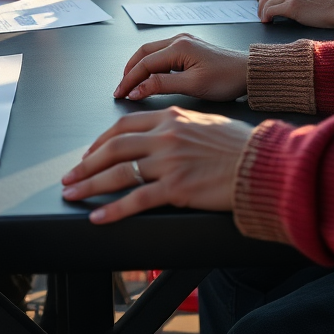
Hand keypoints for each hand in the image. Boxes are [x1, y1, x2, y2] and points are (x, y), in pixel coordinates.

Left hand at [60, 107, 253, 222]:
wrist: (263, 164)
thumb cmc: (239, 145)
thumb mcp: (204, 122)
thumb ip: (178, 125)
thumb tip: (160, 134)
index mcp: (171, 117)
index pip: (124, 125)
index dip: (101, 141)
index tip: (89, 154)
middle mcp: (165, 135)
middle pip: (114, 147)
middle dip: (86, 164)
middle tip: (69, 176)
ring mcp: (170, 161)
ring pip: (119, 172)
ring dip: (90, 185)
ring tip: (72, 194)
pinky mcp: (177, 187)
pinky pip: (137, 199)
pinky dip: (113, 210)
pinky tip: (98, 217)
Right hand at [113, 33, 247, 101]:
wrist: (250, 73)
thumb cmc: (226, 79)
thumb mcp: (193, 86)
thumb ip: (162, 85)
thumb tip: (137, 89)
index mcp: (178, 47)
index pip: (144, 63)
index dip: (130, 80)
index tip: (120, 94)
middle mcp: (178, 40)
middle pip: (144, 53)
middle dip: (129, 71)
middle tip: (120, 89)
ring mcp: (184, 42)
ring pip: (152, 52)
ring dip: (139, 67)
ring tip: (130, 84)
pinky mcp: (189, 48)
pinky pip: (162, 53)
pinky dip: (151, 65)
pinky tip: (149, 76)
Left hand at [257, 0, 333, 26]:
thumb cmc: (331, 5)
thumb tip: (285, 4)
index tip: (266, 5)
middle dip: (262, 4)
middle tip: (261, 14)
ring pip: (267, 1)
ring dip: (263, 11)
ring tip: (264, 19)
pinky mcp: (292, 5)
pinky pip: (271, 10)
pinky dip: (266, 16)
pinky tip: (268, 21)